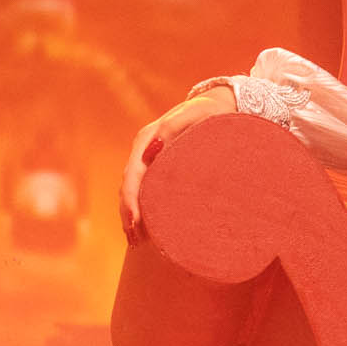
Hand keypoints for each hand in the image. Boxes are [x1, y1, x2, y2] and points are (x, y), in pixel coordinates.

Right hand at [120, 86, 235, 239]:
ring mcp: (149, 159)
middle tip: (135, 239)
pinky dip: (143, 208)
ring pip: (134, 190)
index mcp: (147, 139)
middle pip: (128, 186)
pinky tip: (147, 227)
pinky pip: (145, 190)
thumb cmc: (210, 111)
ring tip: (137, 240)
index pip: (132, 174)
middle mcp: (143, 151)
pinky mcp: (159, 167)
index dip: (131, 199)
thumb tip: (156, 146)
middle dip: (128, 213)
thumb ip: (174, 127)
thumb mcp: (196, 114)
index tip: (136, 221)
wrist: (218, 105)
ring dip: (132, 215)